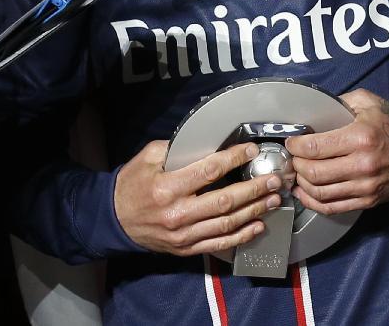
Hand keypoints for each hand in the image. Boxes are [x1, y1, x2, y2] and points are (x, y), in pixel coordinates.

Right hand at [114, 140, 282, 255]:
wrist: (114, 219)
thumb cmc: (132, 184)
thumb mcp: (148, 157)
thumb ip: (176, 148)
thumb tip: (205, 140)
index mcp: (168, 187)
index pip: (209, 171)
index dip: (234, 159)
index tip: (251, 150)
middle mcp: (178, 213)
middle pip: (225, 200)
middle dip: (254, 189)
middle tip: (274, 179)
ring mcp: (184, 235)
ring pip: (227, 224)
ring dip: (254, 211)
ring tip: (273, 200)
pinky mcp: (186, 249)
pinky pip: (219, 244)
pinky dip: (241, 236)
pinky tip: (258, 225)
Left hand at [285, 88, 388, 214]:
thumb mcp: (368, 102)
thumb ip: (341, 101)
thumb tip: (316, 107)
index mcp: (360, 137)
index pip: (315, 147)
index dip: (296, 146)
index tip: (291, 142)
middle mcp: (362, 165)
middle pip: (314, 173)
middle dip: (297, 165)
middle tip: (293, 158)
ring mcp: (365, 186)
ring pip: (321, 193)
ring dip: (302, 185)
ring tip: (297, 174)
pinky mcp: (368, 200)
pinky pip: (333, 207)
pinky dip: (314, 203)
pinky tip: (305, 194)